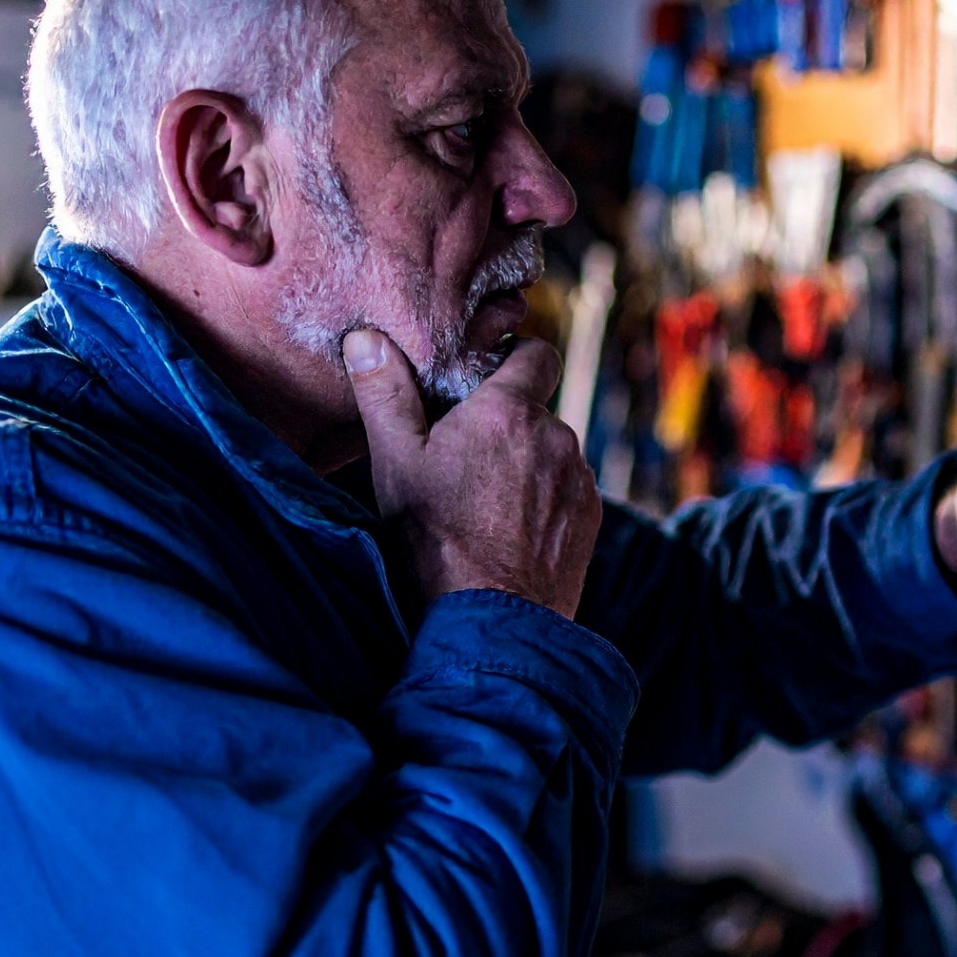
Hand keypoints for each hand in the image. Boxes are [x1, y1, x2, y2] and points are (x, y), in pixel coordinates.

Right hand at [345, 329, 601, 618]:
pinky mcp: (590, 515)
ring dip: (528, 464)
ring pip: (553, 452)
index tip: (489, 379)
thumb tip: (366, 338)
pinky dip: (546, 500)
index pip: (537, 352)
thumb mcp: (396, 463)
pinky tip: (513, 529)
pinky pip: (568, 490)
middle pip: (537, 410)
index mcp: (508, 411)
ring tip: (488, 503)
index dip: (516, 359)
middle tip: (467, 458)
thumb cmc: (436, 538)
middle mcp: (556, 435)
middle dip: (508, 424)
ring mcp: (579, 477)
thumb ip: (384, 395)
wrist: (492, 617)